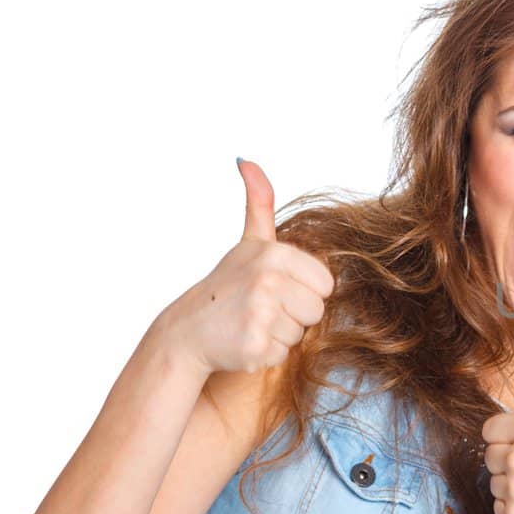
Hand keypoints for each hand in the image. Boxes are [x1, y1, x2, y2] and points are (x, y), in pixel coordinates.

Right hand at [161, 159, 334, 374]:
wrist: (187, 331)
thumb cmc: (227, 285)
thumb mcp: (248, 242)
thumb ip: (258, 203)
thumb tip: (246, 159)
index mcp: (275, 254)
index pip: (326, 284)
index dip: (304, 290)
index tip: (274, 287)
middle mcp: (267, 281)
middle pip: (317, 310)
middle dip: (294, 314)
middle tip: (260, 307)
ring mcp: (260, 315)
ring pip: (302, 334)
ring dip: (279, 334)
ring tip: (249, 322)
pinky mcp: (254, 347)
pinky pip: (284, 354)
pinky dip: (266, 353)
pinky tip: (243, 340)